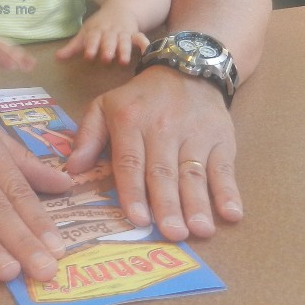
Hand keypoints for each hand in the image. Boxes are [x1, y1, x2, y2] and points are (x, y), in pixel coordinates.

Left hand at [54, 3, 148, 65]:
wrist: (121, 7)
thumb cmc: (100, 25)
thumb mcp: (86, 33)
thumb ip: (73, 47)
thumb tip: (57, 58)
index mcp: (96, 31)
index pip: (92, 38)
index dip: (91, 46)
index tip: (88, 56)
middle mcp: (110, 32)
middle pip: (108, 40)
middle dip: (107, 49)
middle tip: (106, 58)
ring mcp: (123, 33)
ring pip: (124, 41)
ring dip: (124, 50)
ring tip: (123, 61)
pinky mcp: (135, 34)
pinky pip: (140, 38)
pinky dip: (143, 43)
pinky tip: (146, 50)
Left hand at [64, 66, 241, 240]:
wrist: (187, 69)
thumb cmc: (140, 98)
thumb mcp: (105, 105)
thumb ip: (87, 136)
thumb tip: (73, 169)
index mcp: (130, 122)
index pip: (131, 162)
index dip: (134, 191)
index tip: (138, 219)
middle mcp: (163, 129)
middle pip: (164, 173)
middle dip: (168, 206)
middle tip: (172, 234)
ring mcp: (195, 135)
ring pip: (194, 174)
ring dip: (198, 204)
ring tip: (200, 230)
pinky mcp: (221, 139)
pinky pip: (225, 168)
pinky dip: (230, 192)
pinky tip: (232, 214)